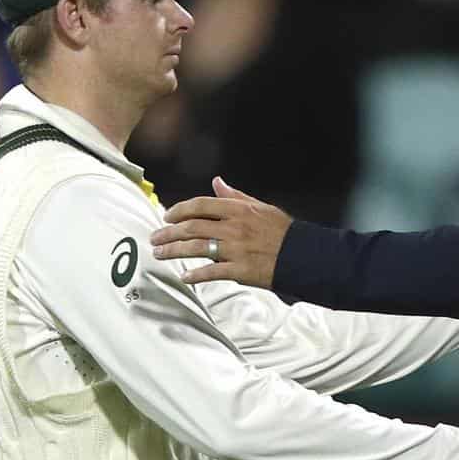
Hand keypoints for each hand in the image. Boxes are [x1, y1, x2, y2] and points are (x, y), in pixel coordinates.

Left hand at [150, 177, 290, 285]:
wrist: (303, 255)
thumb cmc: (283, 232)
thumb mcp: (260, 207)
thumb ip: (235, 196)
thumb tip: (216, 182)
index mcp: (238, 210)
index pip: (201, 205)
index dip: (179, 210)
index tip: (167, 216)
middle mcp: (234, 228)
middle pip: (192, 227)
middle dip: (168, 233)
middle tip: (154, 238)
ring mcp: (236, 249)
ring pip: (196, 248)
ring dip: (173, 251)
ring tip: (159, 254)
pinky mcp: (240, 270)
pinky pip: (212, 272)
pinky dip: (196, 275)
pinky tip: (185, 277)